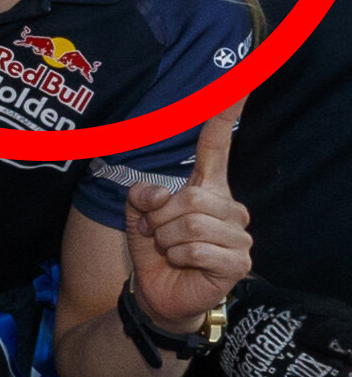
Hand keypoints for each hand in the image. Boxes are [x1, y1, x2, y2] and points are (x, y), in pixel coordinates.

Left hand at [126, 106, 249, 333]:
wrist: (158, 293)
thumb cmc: (155, 251)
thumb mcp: (138, 217)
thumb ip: (142, 195)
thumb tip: (155, 193)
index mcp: (207, 189)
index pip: (216, 148)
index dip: (223, 116)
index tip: (237, 83)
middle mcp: (229, 207)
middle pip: (189, 197)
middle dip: (159, 219)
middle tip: (157, 235)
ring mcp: (238, 235)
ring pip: (191, 223)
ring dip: (167, 240)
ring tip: (170, 250)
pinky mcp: (238, 261)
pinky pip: (198, 248)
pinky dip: (179, 256)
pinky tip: (183, 264)